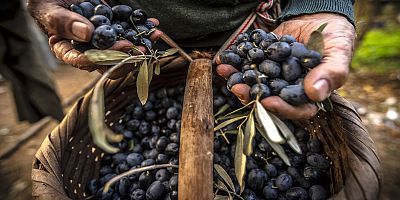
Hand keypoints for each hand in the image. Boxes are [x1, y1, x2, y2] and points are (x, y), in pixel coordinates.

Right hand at [27, 0, 162, 78]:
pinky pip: (128, 32)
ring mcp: (102, 41)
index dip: (105, 57)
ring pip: (124, 50)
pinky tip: (153, 24)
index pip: (86, 61)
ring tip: (154, 36)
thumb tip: (87, 34)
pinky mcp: (113, 30)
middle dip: (128, 57)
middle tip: (141, 49)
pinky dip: (142, 29)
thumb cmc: (47, 1)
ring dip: (141, 44)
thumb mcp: (48, 10)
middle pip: (110, 62)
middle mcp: (88, 50)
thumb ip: (63, 22)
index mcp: (68, 51)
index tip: (121, 48)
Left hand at [217, 13, 354, 118]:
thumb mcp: (339, 52)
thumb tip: (315, 94)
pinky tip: (224, 58)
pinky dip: (235, 62)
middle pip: (269, 99)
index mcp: (309, 95)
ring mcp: (274, 75)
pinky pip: (247, 64)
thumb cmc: (337, 36)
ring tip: (224, 71)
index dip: (282, 109)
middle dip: (251, 95)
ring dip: (237, 79)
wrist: (321, 15)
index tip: (267, 102)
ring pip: (253, 83)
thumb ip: (331, 73)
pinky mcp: (263, 61)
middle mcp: (288, 89)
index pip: (296, 110)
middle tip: (238, 88)